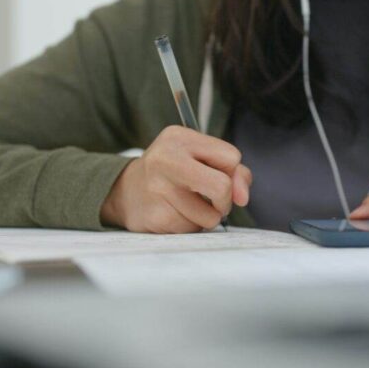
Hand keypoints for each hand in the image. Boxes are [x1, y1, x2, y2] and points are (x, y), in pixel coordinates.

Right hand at [101, 126, 251, 233]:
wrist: (126, 192)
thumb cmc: (173, 173)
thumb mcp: (199, 158)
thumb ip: (232, 171)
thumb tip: (242, 196)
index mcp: (180, 138)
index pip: (231, 157)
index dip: (233, 173)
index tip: (222, 177)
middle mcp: (166, 159)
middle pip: (222, 186)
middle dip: (225, 201)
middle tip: (216, 202)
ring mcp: (158, 189)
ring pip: (210, 216)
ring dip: (206, 217)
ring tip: (188, 206)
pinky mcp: (156, 216)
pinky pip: (192, 230)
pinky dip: (190, 226)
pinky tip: (174, 213)